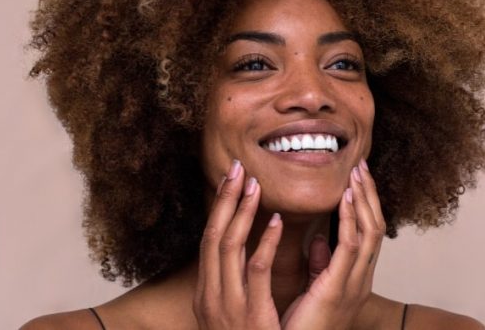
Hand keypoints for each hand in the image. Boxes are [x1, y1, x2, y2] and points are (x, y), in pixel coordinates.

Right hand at [193, 159, 282, 329]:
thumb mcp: (235, 312)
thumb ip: (242, 281)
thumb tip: (255, 249)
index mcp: (207, 293)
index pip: (210, 241)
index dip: (219, 209)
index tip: (230, 182)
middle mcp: (210, 295)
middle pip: (213, 236)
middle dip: (224, 201)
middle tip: (237, 169)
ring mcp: (226, 305)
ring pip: (228, 247)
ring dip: (241, 212)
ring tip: (255, 184)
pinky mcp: (249, 315)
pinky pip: (256, 271)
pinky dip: (264, 243)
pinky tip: (276, 221)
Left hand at [281, 159, 385, 329]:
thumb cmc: (306, 325)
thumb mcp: (316, 290)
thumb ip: (321, 265)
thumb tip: (320, 241)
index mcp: (355, 276)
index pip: (367, 233)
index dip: (365, 205)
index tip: (357, 179)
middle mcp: (361, 278)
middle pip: (375, 227)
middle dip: (370, 196)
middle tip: (361, 166)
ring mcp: (354, 283)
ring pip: (370, 232)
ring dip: (364, 200)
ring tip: (357, 174)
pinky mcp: (338, 288)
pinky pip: (351, 247)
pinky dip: (351, 219)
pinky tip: (346, 199)